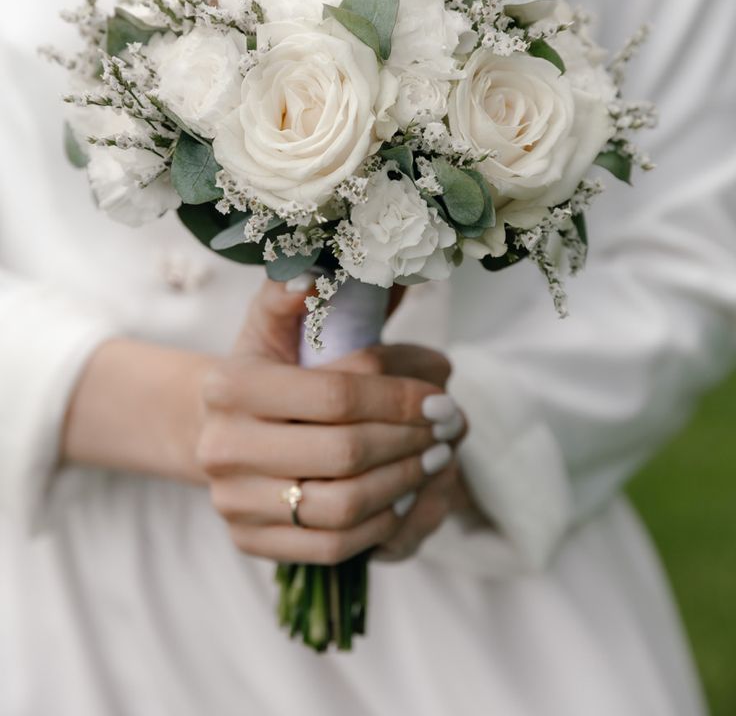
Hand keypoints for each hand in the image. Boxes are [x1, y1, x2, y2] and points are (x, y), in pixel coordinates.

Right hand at [197, 279, 465, 564]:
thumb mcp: (275, 321)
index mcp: (230, 384)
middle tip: (449, 429)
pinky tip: (405, 496)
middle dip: (410, 440)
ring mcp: (233, 502)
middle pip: (345, 453)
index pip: (337, 395)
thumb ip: (294, 294)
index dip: (400, 397)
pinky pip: (332, 545)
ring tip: (435, 459)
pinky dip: (381, 523)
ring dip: (404, 483)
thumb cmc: (268, 365)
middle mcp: (222, 447)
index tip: (442, 398)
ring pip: (343, 506)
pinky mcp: (250, 542)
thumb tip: (314, 277)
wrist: (222, 426)